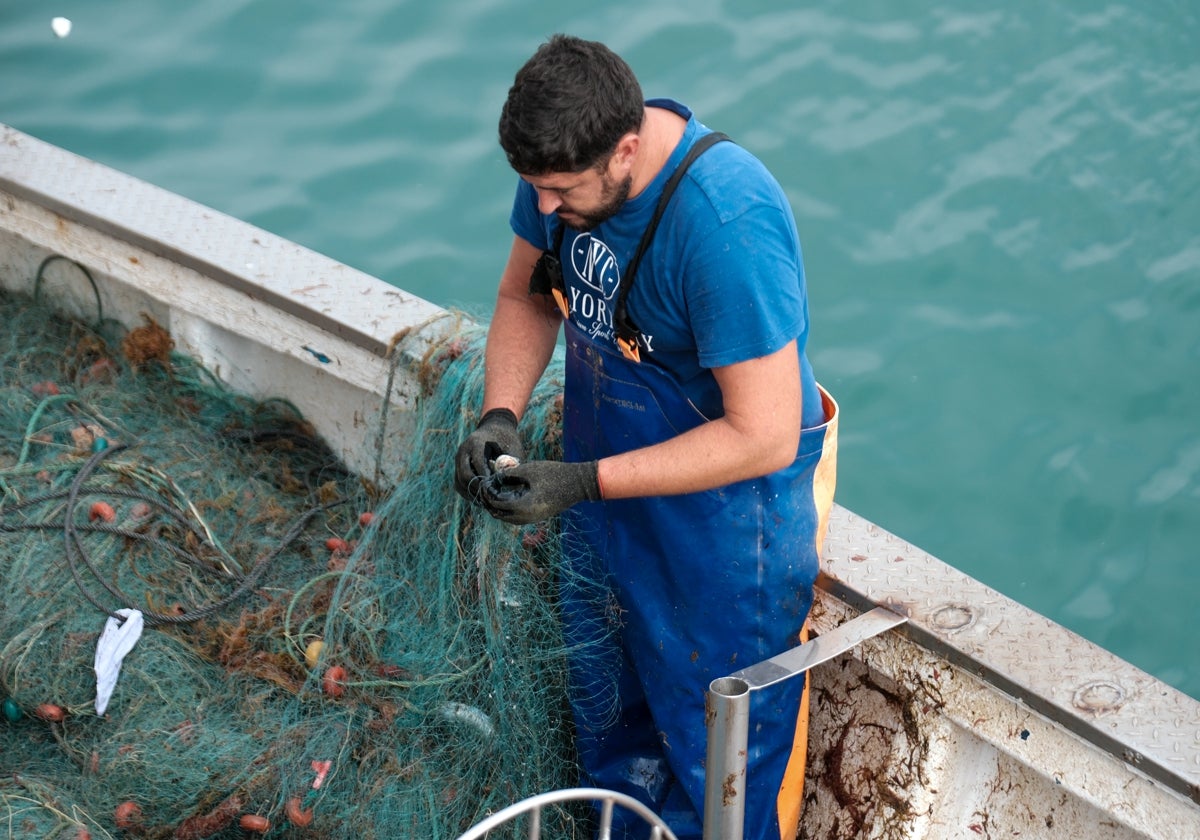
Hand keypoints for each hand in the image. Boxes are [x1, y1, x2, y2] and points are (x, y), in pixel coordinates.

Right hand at [454, 408, 524, 502]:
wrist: (494, 427)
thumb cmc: (507, 439)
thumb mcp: (513, 448)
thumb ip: (512, 464)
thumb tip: (512, 486)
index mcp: (476, 443)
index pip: (477, 464)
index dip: (486, 479)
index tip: (497, 491)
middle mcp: (463, 451)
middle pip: (465, 475)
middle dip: (478, 489)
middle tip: (491, 499)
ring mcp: (458, 459)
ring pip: (460, 481)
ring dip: (472, 493)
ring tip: (486, 503)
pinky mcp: (458, 467)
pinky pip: (459, 483)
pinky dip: (468, 492)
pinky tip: (480, 499)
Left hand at [482, 460, 600, 524]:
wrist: (578, 484)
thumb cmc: (555, 474)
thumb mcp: (529, 470)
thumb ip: (509, 474)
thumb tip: (495, 476)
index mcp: (522, 507)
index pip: (495, 503)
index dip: (487, 492)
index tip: (484, 481)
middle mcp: (526, 517)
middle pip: (499, 515)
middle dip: (489, 502)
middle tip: (486, 488)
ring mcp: (532, 519)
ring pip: (507, 518)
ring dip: (498, 507)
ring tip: (494, 491)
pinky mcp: (537, 517)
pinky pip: (516, 517)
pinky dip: (508, 509)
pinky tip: (507, 495)